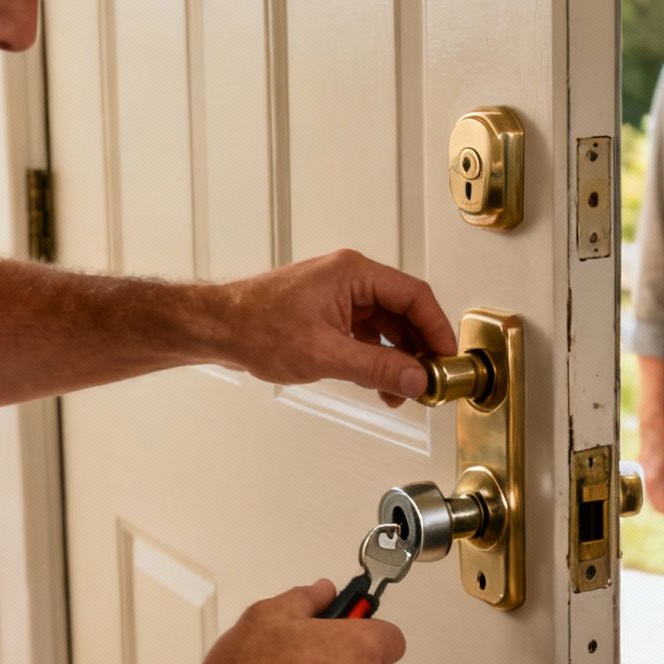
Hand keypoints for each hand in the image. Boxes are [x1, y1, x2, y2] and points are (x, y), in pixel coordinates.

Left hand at [218, 250, 456, 406]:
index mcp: (353, 273)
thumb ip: (376, 367)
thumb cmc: (255, 326)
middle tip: (431, 378)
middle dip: (418, 348)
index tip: (447, 356)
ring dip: (397, 358)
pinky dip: (376, 359)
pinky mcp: (329, 314)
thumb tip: (415, 376)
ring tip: (404, 390)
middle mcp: (350, 279)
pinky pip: (366, 335)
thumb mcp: (324, 353)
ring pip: (386, 327)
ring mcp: (339, 296)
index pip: (414, 295)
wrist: (217, 329)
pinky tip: (380, 383)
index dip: (437, 328)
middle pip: (404, 311)